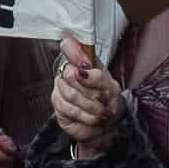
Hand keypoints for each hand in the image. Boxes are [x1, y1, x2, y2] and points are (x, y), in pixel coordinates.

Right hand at [52, 33, 127, 159]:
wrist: (106, 122)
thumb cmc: (107, 99)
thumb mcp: (111, 86)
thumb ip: (99, 77)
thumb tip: (83, 71)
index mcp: (81, 60)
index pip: (68, 46)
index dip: (74, 52)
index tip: (86, 64)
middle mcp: (66, 72)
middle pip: (69, 74)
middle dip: (91, 89)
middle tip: (104, 98)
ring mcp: (59, 89)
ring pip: (70, 94)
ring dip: (91, 105)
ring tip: (103, 111)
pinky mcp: (57, 106)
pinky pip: (69, 109)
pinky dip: (87, 115)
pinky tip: (95, 117)